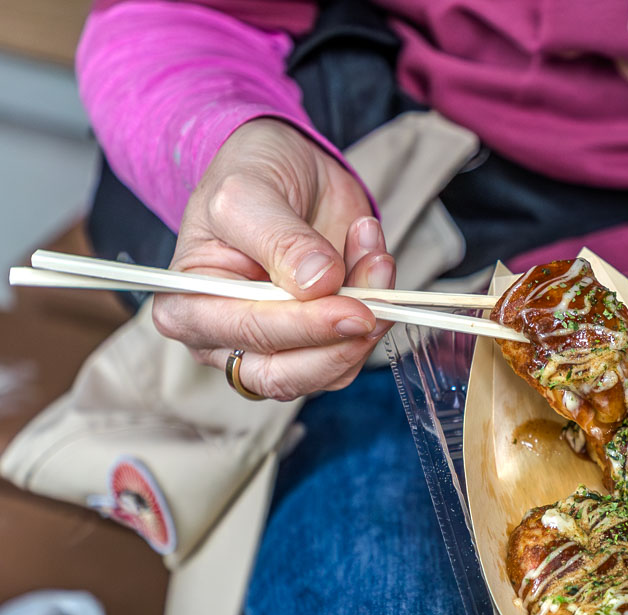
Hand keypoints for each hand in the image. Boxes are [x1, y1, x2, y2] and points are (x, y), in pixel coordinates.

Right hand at [152, 118, 395, 399]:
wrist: (286, 166)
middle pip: (285, 375)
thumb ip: (280, 241)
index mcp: (187, 307)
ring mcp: (277, 346)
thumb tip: (317, 285)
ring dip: (368, 316)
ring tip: (375, 255)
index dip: (304, 327)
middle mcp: (226, 339)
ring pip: (330, 369)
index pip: (247, 336)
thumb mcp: (248, 194)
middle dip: (340, 340)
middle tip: (376, 299)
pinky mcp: (322, 341)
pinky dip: (379, 307)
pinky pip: (357, 347)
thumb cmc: (248, 177)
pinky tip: (373, 259)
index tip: (353, 310)